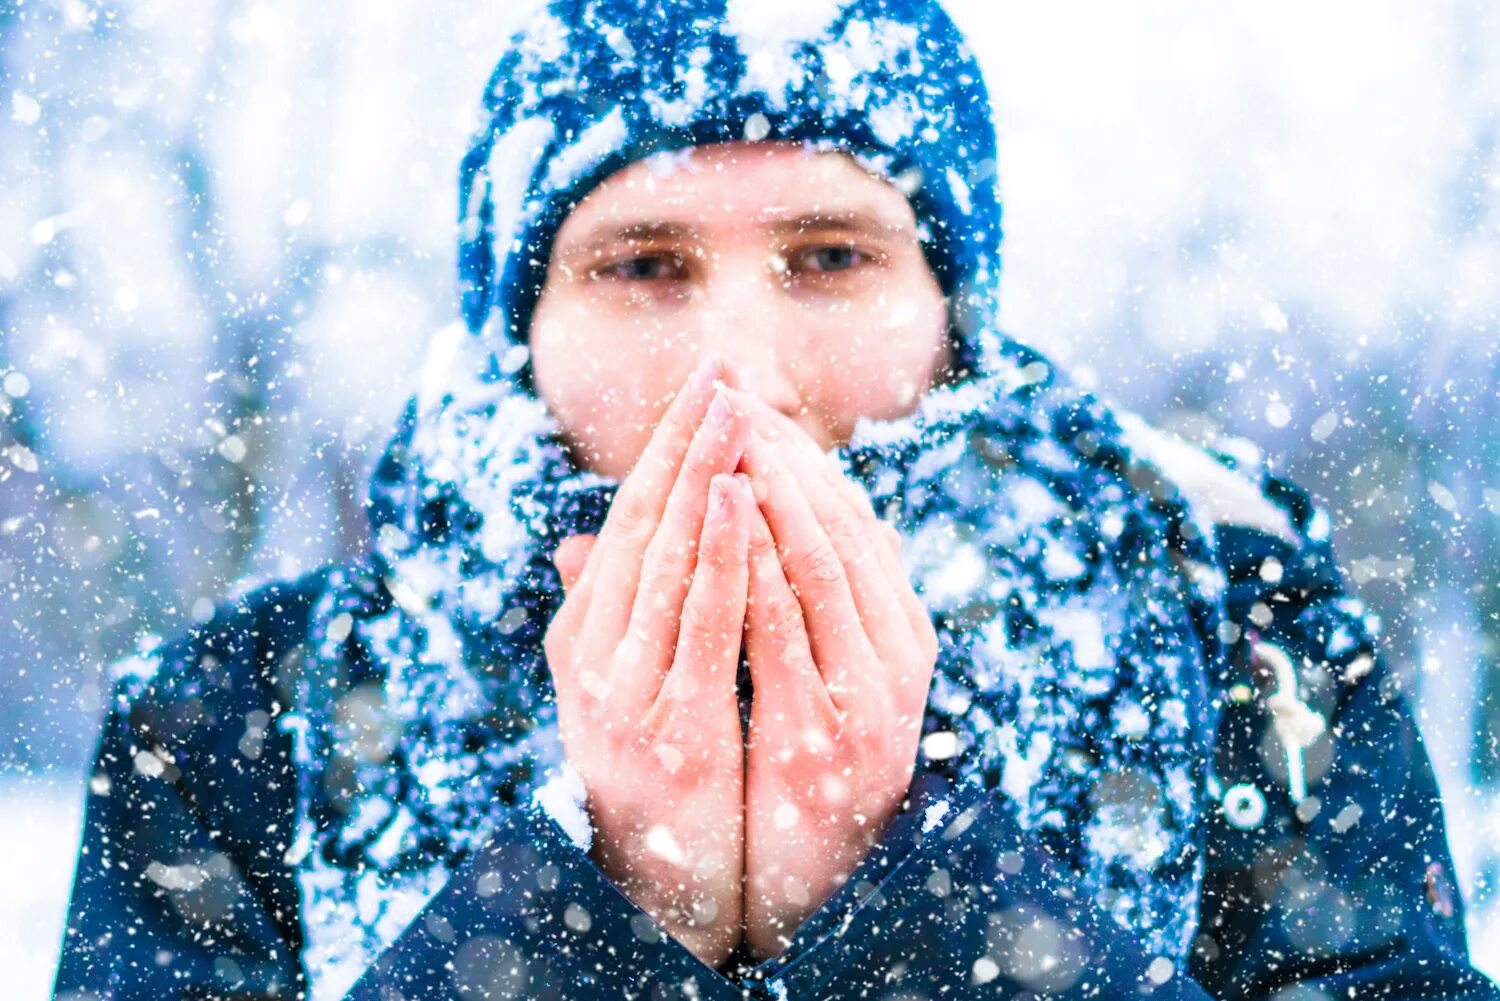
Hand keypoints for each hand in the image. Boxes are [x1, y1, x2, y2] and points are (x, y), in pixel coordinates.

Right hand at [544, 359, 754, 967]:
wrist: (650, 870)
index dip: (667, 447)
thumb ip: (612, 603)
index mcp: (585, 627)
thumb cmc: (645, 758)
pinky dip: (720, 551)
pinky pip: (701, 619)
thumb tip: (584, 536)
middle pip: (643, 523)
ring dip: (700, 477)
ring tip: (730, 412)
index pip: (632, 517)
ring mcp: (626, 684)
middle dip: (683, 443)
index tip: (705, 384)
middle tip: (718, 370)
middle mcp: (593, 647)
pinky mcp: (671, 718)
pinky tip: (739, 496)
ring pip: (668, 557)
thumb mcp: (622, 673)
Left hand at [731, 394, 938, 959]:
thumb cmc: (810, 767)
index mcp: (899, 634)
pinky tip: (727, 525)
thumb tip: (788, 517)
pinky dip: (758, 570)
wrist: (820, 880)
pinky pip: (786, 633)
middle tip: (736, 397)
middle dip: (786, 456)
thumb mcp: (819, 677)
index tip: (753, 405)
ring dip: (776, 496)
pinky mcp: (824, 734)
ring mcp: (867, 696)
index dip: (802, 457)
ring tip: (733, 436)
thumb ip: (803, 602)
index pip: (853, 521)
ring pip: (822, 567)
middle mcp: (896, 655)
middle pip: (841, 528)